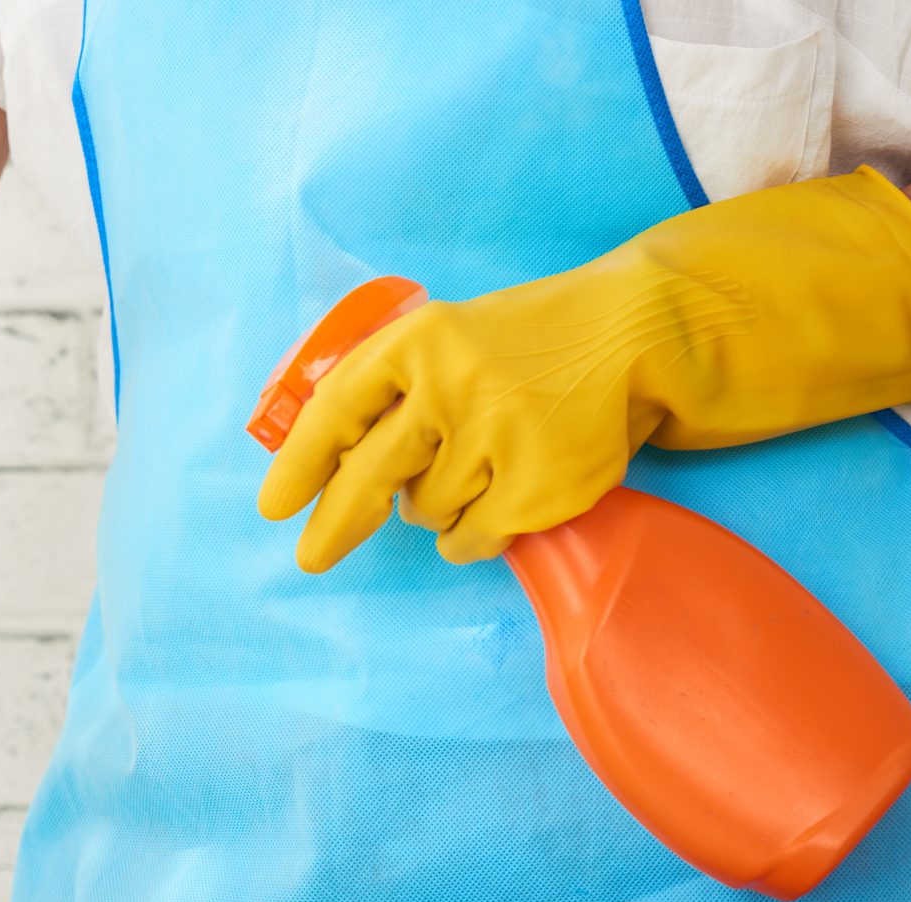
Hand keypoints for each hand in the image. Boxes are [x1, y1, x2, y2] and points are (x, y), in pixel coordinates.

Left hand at [260, 167, 910, 571]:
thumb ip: (393, 388)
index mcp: (418, 342)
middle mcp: (450, 386)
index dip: (300, 464)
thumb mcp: (452, 339)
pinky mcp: (536, 487)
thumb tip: (324, 466)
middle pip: (369, 477)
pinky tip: (502, 499)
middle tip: (313, 558)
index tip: (274, 508)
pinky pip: (469, 539)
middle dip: (336, 525)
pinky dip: (473, 533)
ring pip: (425, 511)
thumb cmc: (529, 346)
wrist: (636, 335)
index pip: (336, 410)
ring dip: (436, 507)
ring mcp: (495, 437)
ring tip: (478, 468)